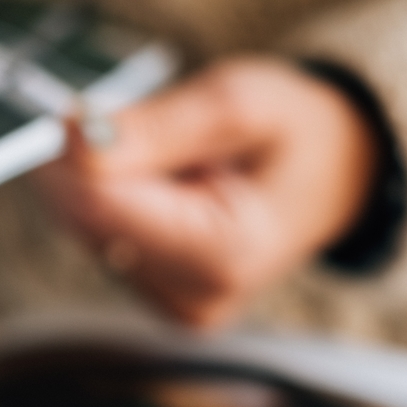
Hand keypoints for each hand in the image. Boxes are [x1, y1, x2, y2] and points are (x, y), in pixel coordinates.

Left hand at [34, 56, 377, 328]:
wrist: (334, 172)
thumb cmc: (294, 132)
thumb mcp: (238, 103)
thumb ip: (156, 126)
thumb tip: (74, 137)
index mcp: (223, 254)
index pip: (100, 206)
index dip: (72, 154)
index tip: (75, 112)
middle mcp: (193, 297)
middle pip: (84, 220)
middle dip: (83, 164)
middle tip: (115, 120)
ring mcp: (172, 304)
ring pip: (83, 228)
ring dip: (98, 179)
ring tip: (158, 152)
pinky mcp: (155, 296)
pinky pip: (98, 238)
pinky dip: (112, 198)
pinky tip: (154, 182)